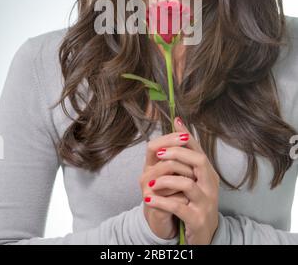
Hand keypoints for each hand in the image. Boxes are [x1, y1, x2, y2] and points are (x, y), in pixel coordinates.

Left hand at [144, 117, 219, 244]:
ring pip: (187, 184)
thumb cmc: (195, 203)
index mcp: (208, 174)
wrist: (205, 237)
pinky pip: (178, 207)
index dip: (187, 136)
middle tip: (159, 154)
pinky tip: (148, 199)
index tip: (175, 122)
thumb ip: (186, 158)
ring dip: (166, 180)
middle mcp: (210, 186)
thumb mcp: (194, 180)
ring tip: (150, 183)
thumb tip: (178, 125)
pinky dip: (161, 202)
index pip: (199, 149)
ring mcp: (205, 203)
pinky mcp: (197, 219)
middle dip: (177, 154)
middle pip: (199, 161)